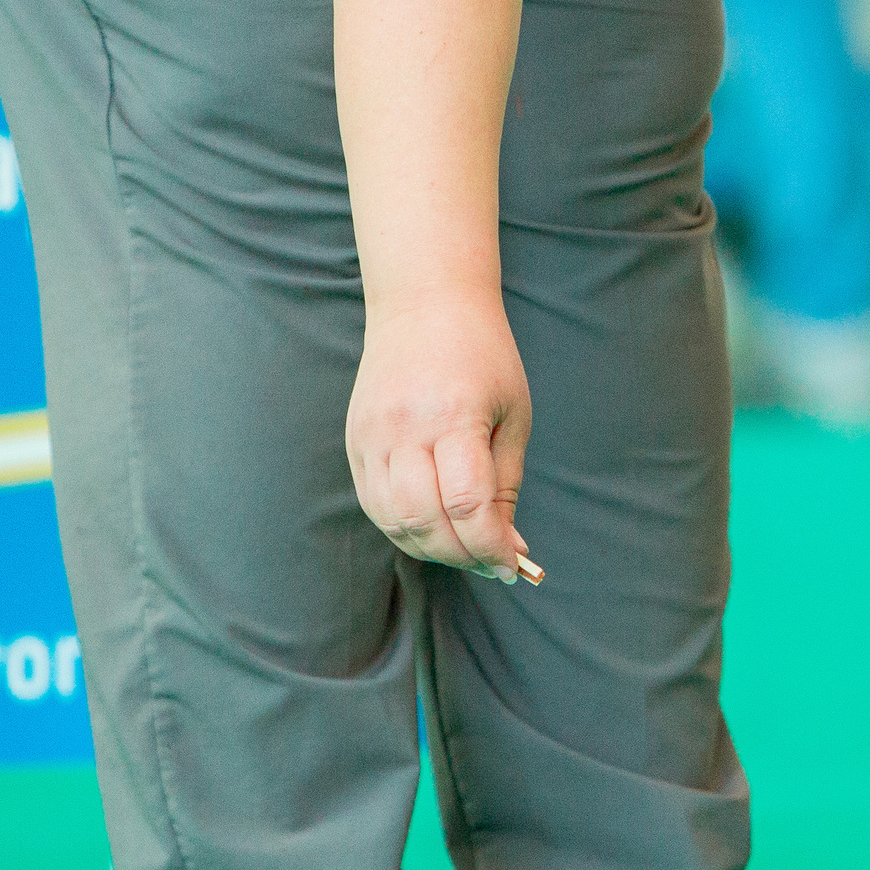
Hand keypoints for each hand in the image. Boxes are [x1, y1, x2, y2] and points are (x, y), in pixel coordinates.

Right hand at [347, 298, 533, 580]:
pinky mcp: (355, 441)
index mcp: (453, 417)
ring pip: (393, 520)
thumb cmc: (483, 357)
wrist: (423, 304)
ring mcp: (371, 436)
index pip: (467, 504)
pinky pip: (375, 504)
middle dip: (463, 555)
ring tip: (467, 547)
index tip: (514, 565)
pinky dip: (406, 529)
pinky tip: (435, 530)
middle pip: (425, 520)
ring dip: (433, 548)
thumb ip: (505, 484)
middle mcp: (403, 429)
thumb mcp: (513, 415)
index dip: (491, 546)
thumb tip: (507, 546)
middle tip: (493, 562)